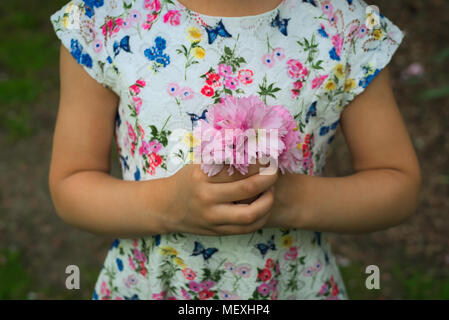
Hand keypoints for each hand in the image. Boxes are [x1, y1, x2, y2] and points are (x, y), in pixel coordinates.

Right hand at [161, 163, 277, 235]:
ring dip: (268, 201)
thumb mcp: (198, 165)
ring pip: (251, 214)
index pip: (236, 167)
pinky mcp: (218, 231)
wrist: (165, 208)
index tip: (269, 154)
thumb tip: (252, 146)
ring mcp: (212, 217)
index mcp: (201, 177)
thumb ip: (221, 159)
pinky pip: (247, 228)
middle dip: (268, 178)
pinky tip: (264, 206)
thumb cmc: (186, 181)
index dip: (257, 161)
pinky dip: (261, 217)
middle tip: (275, 170)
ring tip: (271, 190)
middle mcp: (206, 198)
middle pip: (247, 189)